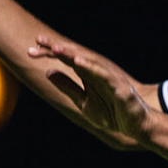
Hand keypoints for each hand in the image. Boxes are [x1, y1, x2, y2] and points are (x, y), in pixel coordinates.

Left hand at [28, 33, 148, 148]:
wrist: (136, 126)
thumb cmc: (112, 113)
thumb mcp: (83, 102)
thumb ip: (68, 87)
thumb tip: (48, 71)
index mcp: (87, 74)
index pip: (66, 60)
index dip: (49, 54)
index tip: (31, 50)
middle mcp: (97, 71)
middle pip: (75, 56)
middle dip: (57, 48)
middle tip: (38, 40)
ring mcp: (108, 77)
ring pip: (88, 61)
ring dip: (72, 54)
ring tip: (56, 48)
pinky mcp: (119, 86)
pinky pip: (103, 75)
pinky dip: (91, 68)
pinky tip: (78, 63)